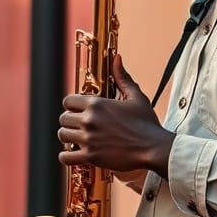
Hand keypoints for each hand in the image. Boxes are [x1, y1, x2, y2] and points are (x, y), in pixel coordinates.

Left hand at [58, 55, 174, 176]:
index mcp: (97, 104)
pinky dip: (66, 156)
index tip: (79, 111)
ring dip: (68, 136)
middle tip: (80, 125)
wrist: (154, 148)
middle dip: (70, 121)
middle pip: (63, 118)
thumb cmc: (146, 123)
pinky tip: (75, 154)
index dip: (72, 105)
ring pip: (62, 135)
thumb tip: (117, 59)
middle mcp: (89, 120)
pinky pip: (65, 157)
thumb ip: (122, 78)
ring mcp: (88, 139)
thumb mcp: (136, 97)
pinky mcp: (91, 157)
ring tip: (78, 138)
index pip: (68, 101)